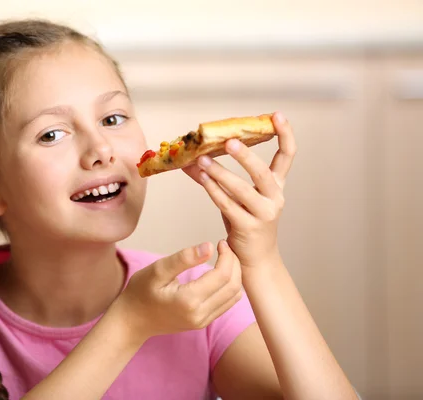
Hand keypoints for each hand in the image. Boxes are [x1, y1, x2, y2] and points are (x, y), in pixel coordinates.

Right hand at [117, 240, 241, 341]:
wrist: (132, 321)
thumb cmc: (140, 292)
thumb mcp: (157, 270)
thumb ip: (183, 258)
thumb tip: (209, 246)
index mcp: (189, 300)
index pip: (222, 276)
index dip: (227, 256)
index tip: (220, 242)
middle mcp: (200, 315)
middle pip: (233, 286)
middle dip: (234, 264)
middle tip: (225, 247)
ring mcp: (203, 321)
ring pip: (234, 296)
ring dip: (235, 275)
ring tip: (225, 258)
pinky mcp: (203, 323)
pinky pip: (227, 304)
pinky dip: (230, 286)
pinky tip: (221, 273)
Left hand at [183, 112, 296, 268]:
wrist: (256, 259)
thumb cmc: (246, 223)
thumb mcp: (237, 198)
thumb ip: (218, 179)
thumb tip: (190, 161)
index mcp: (277, 186)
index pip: (287, 156)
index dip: (285, 134)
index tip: (277, 115)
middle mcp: (275, 198)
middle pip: (262, 172)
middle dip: (245, 155)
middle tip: (228, 141)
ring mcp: (264, 214)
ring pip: (242, 189)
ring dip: (220, 173)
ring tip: (202, 161)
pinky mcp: (249, 227)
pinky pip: (228, 205)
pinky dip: (214, 191)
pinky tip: (202, 179)